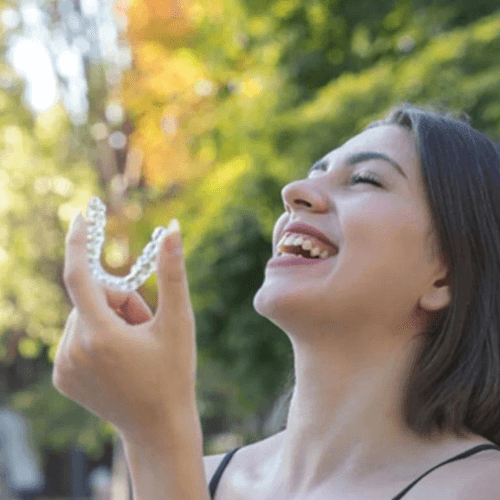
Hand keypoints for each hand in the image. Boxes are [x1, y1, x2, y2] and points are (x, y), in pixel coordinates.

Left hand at [53, 210, 197, 445]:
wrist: (158, 426)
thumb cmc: (174, 372)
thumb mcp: (179, 321)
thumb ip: (173, 272)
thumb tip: (172, 229)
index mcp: (101, 335)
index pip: (79, 275)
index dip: (79, 242)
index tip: (81, 216)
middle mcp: (74, 350)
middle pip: (92, 298)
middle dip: (121, 301)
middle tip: (146, 325)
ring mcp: (64, 367)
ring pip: (85, 316)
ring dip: (110, 320)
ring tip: (135, 347)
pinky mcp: (61, 377)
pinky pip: (77, 336)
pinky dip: (97, 335)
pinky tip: (119, 359)